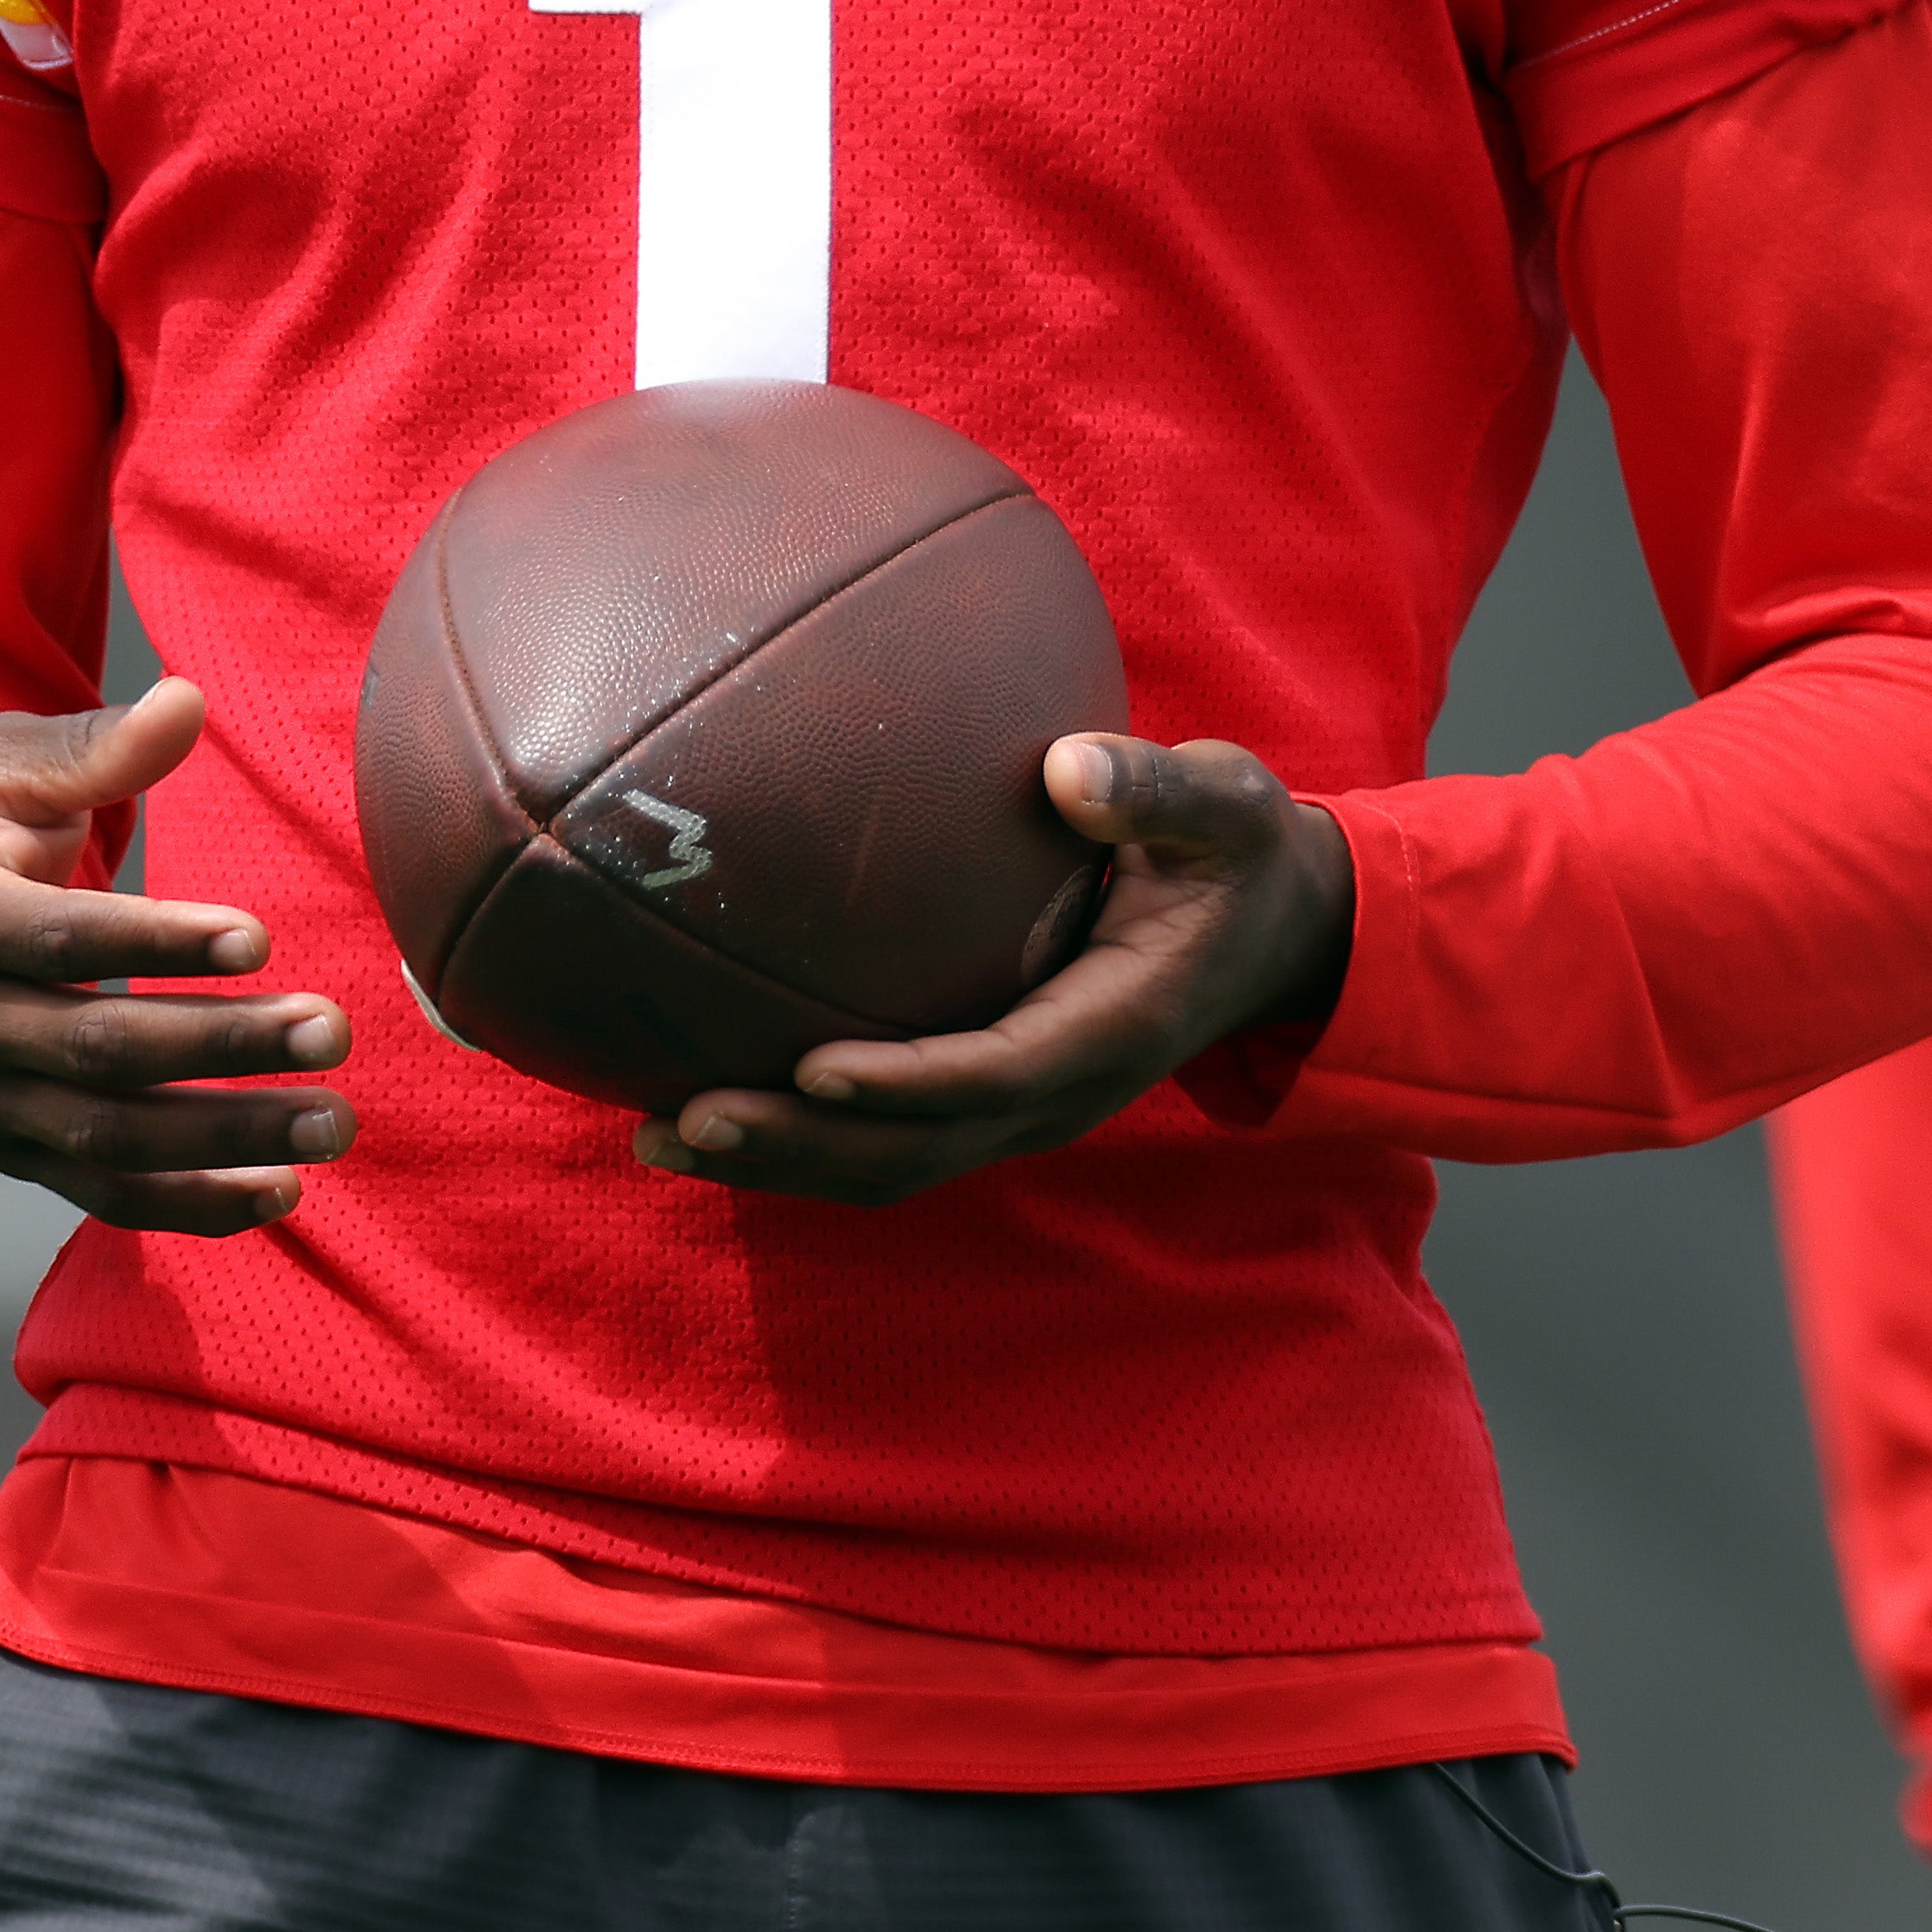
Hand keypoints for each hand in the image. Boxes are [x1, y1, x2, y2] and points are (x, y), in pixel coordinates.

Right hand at [0, 677, 354, 1233]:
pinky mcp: (2, 1150)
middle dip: (221, 1046)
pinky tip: (280, 1191)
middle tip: (331, 1031)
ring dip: (225, 1137)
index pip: (56, 939)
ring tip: (333, 1118)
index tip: (258, 937)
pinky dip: (188, 1205)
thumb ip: (90, 748)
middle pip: (95, 1049)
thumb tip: (189, 699)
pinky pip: (98, 1190)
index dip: (156, 942)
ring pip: (106, 1135)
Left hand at [642, 734, 1354, 1206]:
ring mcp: (1023, 1106)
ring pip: (889, 1165)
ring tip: (656, 1135)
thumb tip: (1069, 767)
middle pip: (915, 1150)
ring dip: (778, 1162)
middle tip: (682, 1118)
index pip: (994, 1072)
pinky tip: (701, 1100)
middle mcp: (1059, 1091)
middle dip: (799, 1147)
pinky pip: (888, 1137)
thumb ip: (1156, 790)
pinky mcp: (991, 1095)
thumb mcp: (1226, 806)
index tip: (812, 1070)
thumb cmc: (1236, 852)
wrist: (1274, 930)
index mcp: (1111, 1028)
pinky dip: (799, 1137)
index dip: (904, 1083)